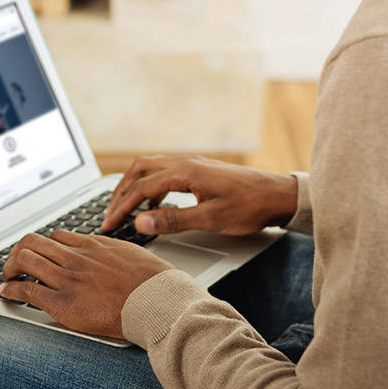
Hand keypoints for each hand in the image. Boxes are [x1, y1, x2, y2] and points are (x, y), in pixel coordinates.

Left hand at [0, 230, 173, 338]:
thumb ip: (112, 252)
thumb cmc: (152, 282)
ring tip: (6, 278)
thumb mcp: (130, 254)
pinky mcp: (64, 302)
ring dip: (9, 268)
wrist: (157, 300)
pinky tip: (7, 293)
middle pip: (33, 242)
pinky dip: (11, 290)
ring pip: (25, 260)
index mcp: (92, 245)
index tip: (37, 255)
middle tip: (14, 266)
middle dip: (18, 253)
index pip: (55, 236)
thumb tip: (109, 254)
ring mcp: (68, 278)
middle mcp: (76, 257)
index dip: (42, 246)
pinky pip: (27, 290)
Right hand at [101, 155, 297, 236]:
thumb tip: (141, 221)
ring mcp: (192, 164)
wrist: (278, 194)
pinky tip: (154, 206)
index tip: (109, 224)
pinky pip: (164, 173)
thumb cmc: (250, 206)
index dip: (121, 207)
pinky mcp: (199, 170)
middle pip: (139, 169)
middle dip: (120, 191)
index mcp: (185, 172)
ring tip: (125, 209)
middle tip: (110, 214)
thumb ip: (174, 220)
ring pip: (151, 168)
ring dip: (134, 186)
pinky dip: (151, 187)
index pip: (141, 188)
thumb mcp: (211, 219)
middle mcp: (185, 163)